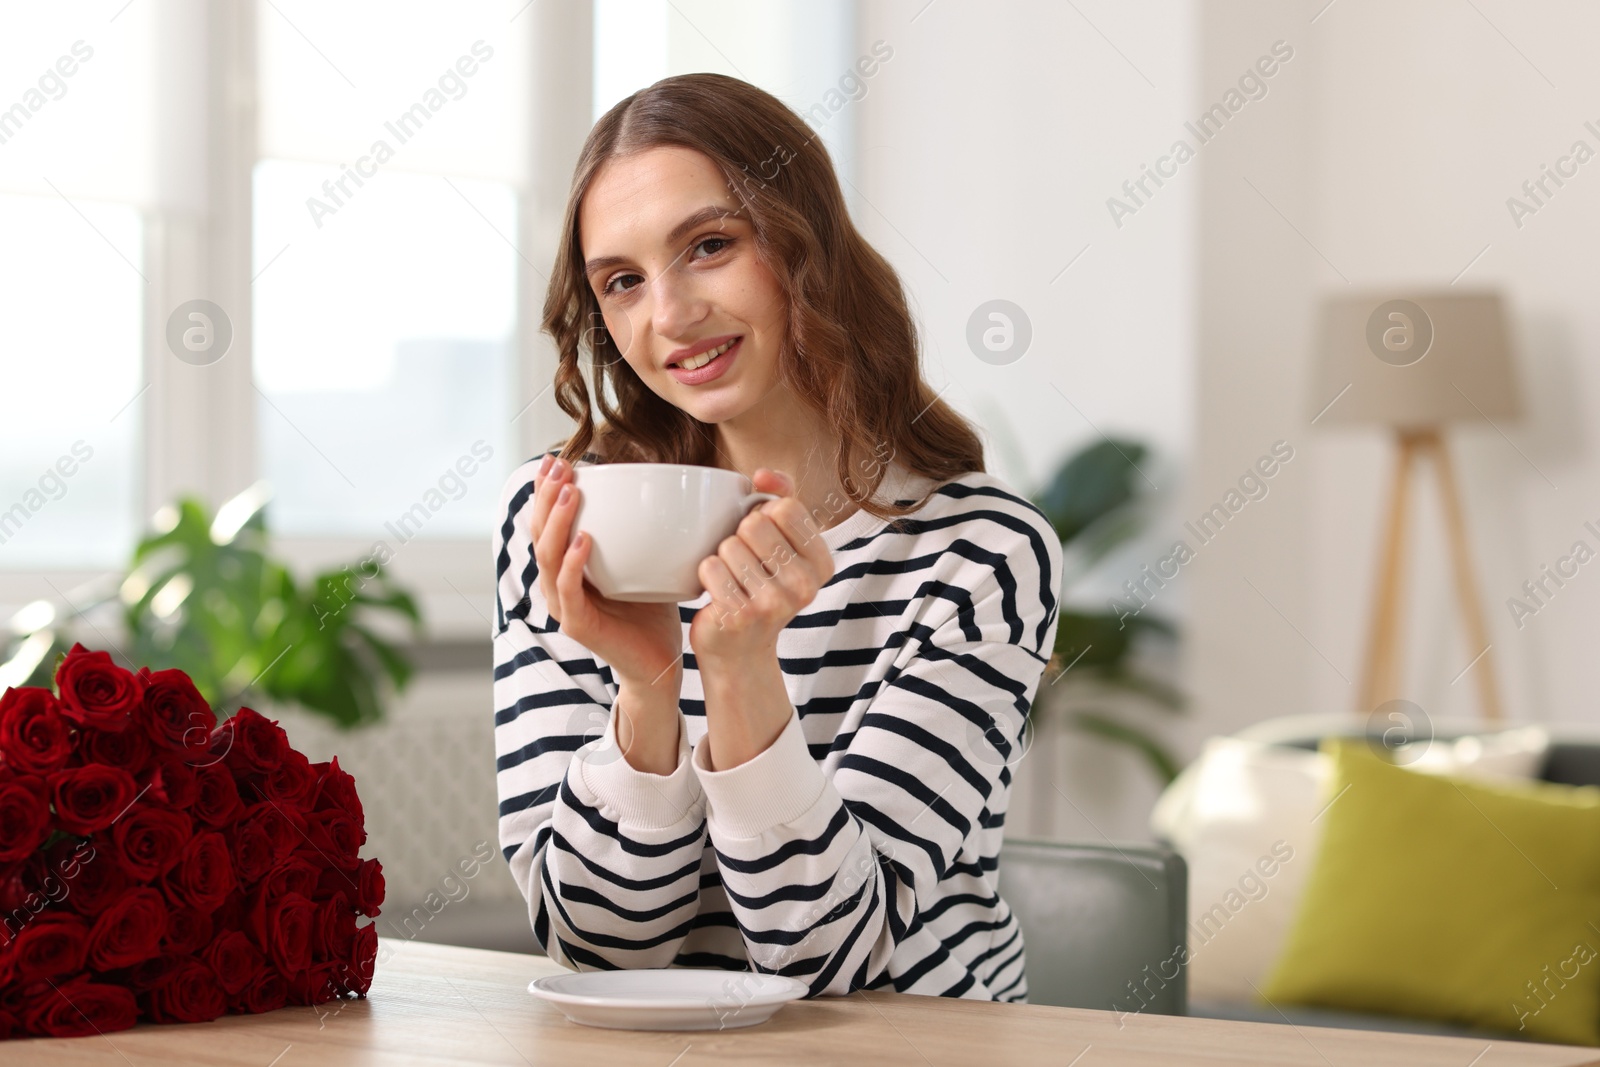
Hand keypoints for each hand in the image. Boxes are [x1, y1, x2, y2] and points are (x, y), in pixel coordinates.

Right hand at [529, 454, 682, 771]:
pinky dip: (573, 563)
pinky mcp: (577, 625)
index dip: (546, 491)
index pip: (548, 523)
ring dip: (558, 522)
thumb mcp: (644, 563)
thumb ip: (639, 532)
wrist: (659, 663)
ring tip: (570, 493)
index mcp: (568, 567)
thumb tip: (658, 485)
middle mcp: (559, 584)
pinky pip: (570, 589)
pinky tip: (584, 540)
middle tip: (557, 466)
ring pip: (548, 557)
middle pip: (539, 533)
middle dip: (546, 497)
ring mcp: (565, 605)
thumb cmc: (651, 613)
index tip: (556, 458)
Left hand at [688, 468, 835, 667]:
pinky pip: (710, 568)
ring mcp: (775, 603)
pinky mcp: (741, 616)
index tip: (763, 539)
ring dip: (721, 557)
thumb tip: (762, 476)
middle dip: (739, 535)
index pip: (786, 507)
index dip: (764, 514)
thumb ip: (781, 496)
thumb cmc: (759, 584)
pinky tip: (718, 592)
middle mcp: (806, 585)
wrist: (740, 650)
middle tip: (744, 563)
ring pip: (729, 545)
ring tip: (732, 579)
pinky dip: (706, 575)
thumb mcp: (782, 541)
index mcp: (822, 563)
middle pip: (755, 523)